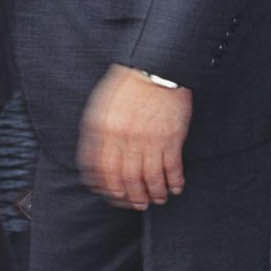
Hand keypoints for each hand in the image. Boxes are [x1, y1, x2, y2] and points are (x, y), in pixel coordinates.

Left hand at [81, 65, 191, 208]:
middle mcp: (125, 138)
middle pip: (126, 179)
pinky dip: (174, 182)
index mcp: (104, 130)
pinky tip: (176, 187)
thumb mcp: (101, 106)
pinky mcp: (172, 137)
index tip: (112, 196)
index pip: (101, 170)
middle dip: (132, 197)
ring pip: (149, 178)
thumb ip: (96, 133)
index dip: (107, 188)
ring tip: (156, 199)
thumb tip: (94, 161)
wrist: (156, 66)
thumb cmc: (128, 84)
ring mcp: (149, 139)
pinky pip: (172, 168)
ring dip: (154, 194)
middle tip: (136, 204)